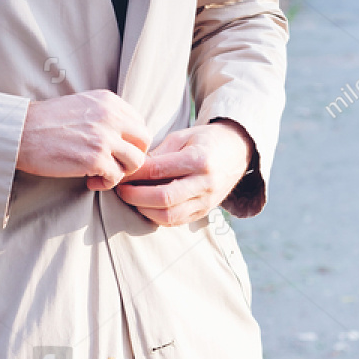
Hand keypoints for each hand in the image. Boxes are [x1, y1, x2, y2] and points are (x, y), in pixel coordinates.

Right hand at [18, 90, 151, 190]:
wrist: (19, 132)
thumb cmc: (47, 121)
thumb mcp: (82, 105)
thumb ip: (106, 114)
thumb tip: (124, 134)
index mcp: (109, 102)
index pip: (140, 124)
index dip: (131, 142)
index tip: (116, 151)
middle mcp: (111, 117)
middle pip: (144, 142)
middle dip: (132, 157)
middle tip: (115, 165)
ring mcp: (104, 138)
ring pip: (135, 162)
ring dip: (121, 172)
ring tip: (101, 174)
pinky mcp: (94, 159)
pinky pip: (116, 178)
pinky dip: (105, 184)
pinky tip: (90, 182)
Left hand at [115, 120, 252, 226]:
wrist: (237, 152)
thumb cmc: (205, 140)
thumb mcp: (183, 137)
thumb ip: (159, 154)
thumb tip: (133, 169)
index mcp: (199, 159)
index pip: (159, 171)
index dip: (135, 174)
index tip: (121, 172)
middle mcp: (205, 183)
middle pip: (163, 198)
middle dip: (135, 196)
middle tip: (120, 189)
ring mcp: (206, 201)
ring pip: (169, 216)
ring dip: (144, 209)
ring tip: (131, 198)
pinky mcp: (204, 212)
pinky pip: (176, 221)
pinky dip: (156, 217)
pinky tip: (146, 206)